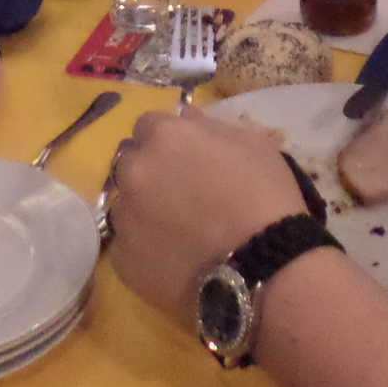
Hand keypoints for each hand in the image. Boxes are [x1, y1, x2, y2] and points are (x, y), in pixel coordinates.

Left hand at [107, 110, 311, 323]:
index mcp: (164, 137)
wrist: (265, 269)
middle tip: (182, 194)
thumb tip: (186, 116)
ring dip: (144, 209)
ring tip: (179, 232)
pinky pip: (126, 245)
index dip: (168, 140)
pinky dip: (144, 247)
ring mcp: (125, 218)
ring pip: (126, 204)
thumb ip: (210, 125)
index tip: (187, 158)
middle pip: (131, 162)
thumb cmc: (265, 198)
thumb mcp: (253, 145)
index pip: (149, 125)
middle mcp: (134, 171)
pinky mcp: (122, 260)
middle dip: (151, 171)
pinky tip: (173, 257)